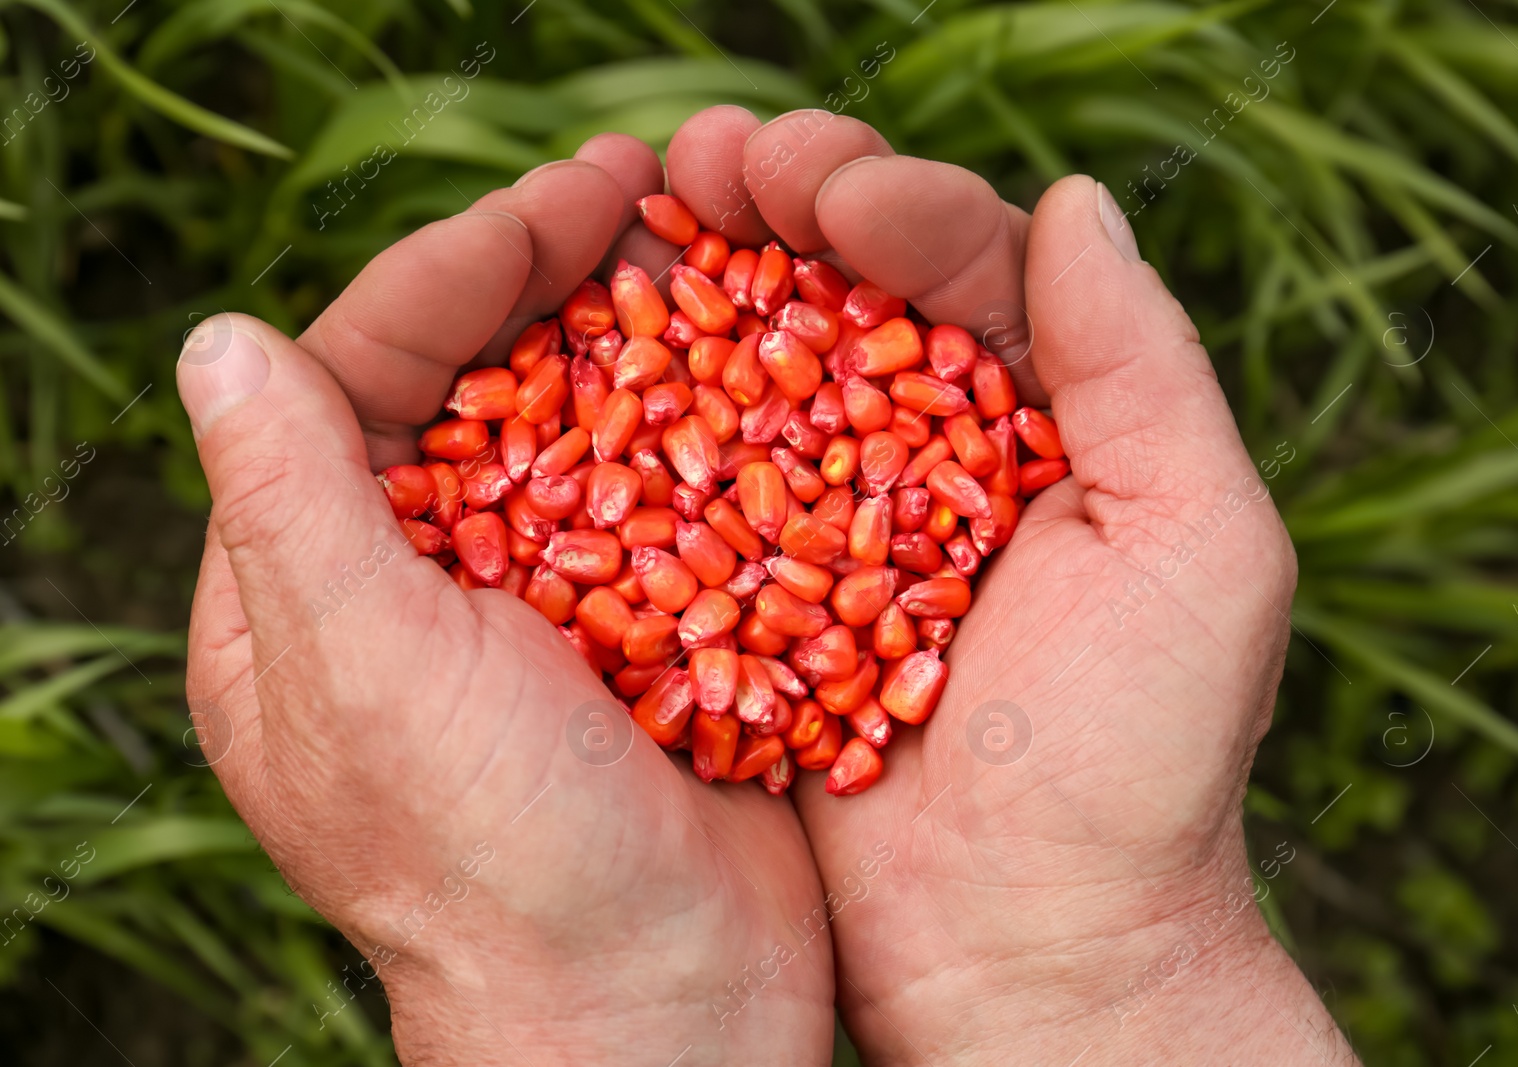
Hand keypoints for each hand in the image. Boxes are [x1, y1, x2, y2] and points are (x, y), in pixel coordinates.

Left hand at [178, 150, 834, 1065]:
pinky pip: (670, 499)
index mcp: (312, 591)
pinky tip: (771, 368)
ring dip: (645, 334)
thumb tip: (213, 335)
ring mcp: (537, 609)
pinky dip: (715, 427)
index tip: (561, 199)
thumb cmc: (496, 858)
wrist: (659, 1005)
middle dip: (556, 277)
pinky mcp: (642, 635)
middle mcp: (417, 586)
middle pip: (479, 382)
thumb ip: (291, 502)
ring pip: (584, 428)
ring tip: (716, 247)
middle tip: (646, 188)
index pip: (364, 373)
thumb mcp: (368, 673)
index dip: (457, 268)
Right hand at [658, 107, 1355, 1062]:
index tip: (825, 185)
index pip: (966, 271)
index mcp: (1043, 429)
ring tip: (635, 208)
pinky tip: (594, 351)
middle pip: (846, 297)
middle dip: (779, 213)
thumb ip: (1142, 369)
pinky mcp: (751, 606)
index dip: (895, 204)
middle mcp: (931, 461)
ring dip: (700, 287)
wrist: (1031, 957)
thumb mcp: (1197, 551)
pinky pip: (693, 494)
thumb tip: (1077, 198)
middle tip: (709, 159)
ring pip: (758, 376)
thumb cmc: (1136, 767)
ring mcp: (831, 530)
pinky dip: (646, 419)